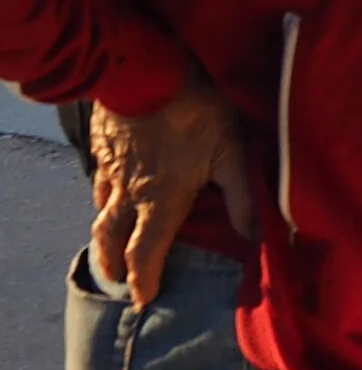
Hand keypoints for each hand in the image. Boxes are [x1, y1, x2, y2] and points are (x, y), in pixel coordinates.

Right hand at [90, 71, 255, 310]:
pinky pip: (99, 183)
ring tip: (109, 244)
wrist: (145, 71)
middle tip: (117, 279)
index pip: (145, 255)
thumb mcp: (231, 152)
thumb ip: (242, 197)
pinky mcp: (103, 148)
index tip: (144, 298)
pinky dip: (101, 199)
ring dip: (105, 235)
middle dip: (114, 265)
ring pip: (101, 213)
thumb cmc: (195, 111)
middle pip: (112, 241)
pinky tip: (107, 194)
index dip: (143, 280)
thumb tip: (256, 237)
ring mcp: (112, 171)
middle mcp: (130, 195)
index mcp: (161, 203)